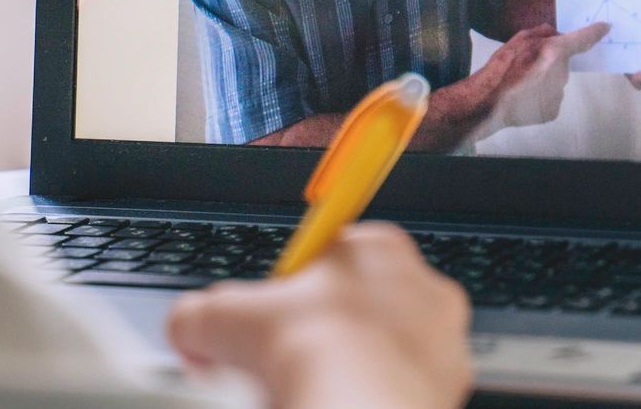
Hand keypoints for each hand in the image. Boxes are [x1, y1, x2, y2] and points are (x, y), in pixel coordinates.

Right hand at [167, 224, 472, 408]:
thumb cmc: (309, 349)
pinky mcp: (453, 386)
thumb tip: (187, 329)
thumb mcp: (222, 317)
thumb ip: (199, 315)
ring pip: (390, 348)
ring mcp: (442, 337)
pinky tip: (346, 406)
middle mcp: (418, 284)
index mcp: (373, 247)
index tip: (271, 325)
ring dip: (357, 367)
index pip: (331, 260)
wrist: (359, 406)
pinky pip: (409, 389)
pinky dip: (379, 399)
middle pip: (362, 304)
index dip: (292, 296)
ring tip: (316, 390)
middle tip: (288, 363)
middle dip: (326, 332)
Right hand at [470, 21, 608, 135]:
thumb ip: (538, 34)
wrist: (488, 102)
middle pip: (562, 63)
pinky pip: (551, 98)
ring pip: (556, 82)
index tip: (605, 27)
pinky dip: (540, 96)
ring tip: (522, 84)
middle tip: (527, 67)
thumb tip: (554, 34)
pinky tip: (524, 97)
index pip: (581, 39)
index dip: (595, 32)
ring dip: (544, 80)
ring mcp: (559, 94)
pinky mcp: (553, 111)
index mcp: (554, 52)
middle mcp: (562, 73)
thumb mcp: (516, 40)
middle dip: (550, 62)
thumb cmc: (500, 67)